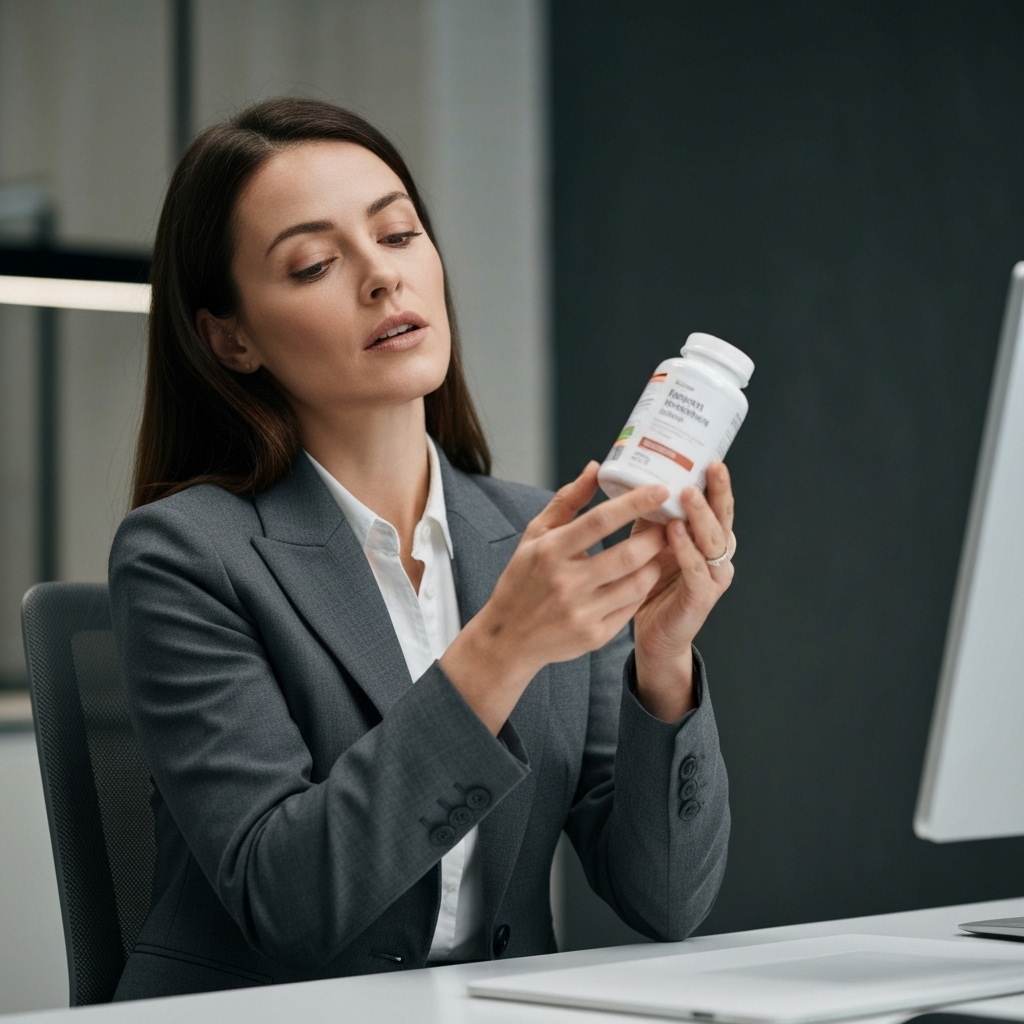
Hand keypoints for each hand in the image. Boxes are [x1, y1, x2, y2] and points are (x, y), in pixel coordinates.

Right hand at [441, 462, 669, 733]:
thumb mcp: (535, 535)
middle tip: (667, 524)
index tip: (660, 489)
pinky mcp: (594, 636)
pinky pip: (632, 607)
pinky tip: (643, 576)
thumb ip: (567, 500)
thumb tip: (597, 468)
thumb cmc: (523, 579)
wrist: (509, 637)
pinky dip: (643, 589)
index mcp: (550, 551)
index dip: (634, 503)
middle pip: (627, 555)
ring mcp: (582, 612)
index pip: (600, 521)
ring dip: (655, 563)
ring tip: (659, 549)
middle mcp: (566, 583)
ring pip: (637, 584)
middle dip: (655, 536)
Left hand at [632, 462, 736, 721]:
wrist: (653, 635)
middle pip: (723, 519)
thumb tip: (637, 479)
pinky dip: (687, 551)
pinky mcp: (701, 599)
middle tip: (709, 469)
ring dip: (701, 518)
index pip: (718, 506)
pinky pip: (696, 571)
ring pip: (713, 542)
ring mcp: (713, 578)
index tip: (712, 459)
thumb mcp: (649, 542)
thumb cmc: (651, 585)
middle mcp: (718, 556)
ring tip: (688, 496)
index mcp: (708, 540)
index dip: (718, 484)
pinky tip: (675, 534)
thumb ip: (651, 516)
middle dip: (717, 493)